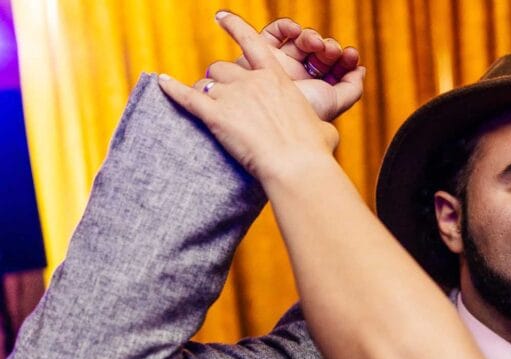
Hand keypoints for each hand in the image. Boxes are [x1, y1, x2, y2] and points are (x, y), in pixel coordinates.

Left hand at [159, 12, 353, 181]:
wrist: (295, 165)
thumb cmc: (314, 151)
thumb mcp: (323, 131)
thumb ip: (318, 124)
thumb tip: (325, 132)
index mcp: (277, 78)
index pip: (251, 43)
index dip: (234, 27)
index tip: (221, 17)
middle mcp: (252, 80)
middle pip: (224, 68)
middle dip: (221, 80)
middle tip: (224, 98)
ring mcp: (232, 96)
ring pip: (209, 82)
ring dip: (207, 91)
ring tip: (209, 107)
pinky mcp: (215, 116)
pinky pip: (188, 97)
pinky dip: (172, 89)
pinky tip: (161, 82)